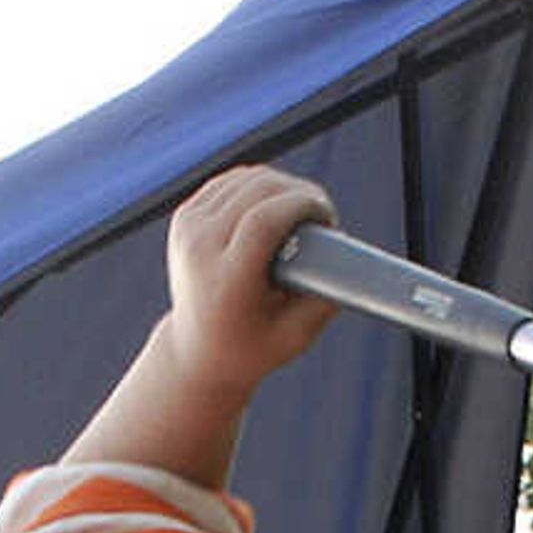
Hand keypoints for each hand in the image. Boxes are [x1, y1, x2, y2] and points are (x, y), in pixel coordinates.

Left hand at [163, 167, 341, 393]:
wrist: (196, 353)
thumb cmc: (252, 349)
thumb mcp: (296, 336)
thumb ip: (324, 301)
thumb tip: (347, 260)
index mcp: (225, 281)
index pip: (263, 221)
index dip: (302, 205)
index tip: (328, 215)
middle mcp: (199, 248)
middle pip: (256, 191)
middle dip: (298, 191)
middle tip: (323, 212)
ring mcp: (188, 228)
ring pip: (245, 179)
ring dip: (281, 184)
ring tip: (303, 207)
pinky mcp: (185, 217)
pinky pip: (230, 182)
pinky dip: (258, 184)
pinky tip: (276, 200)